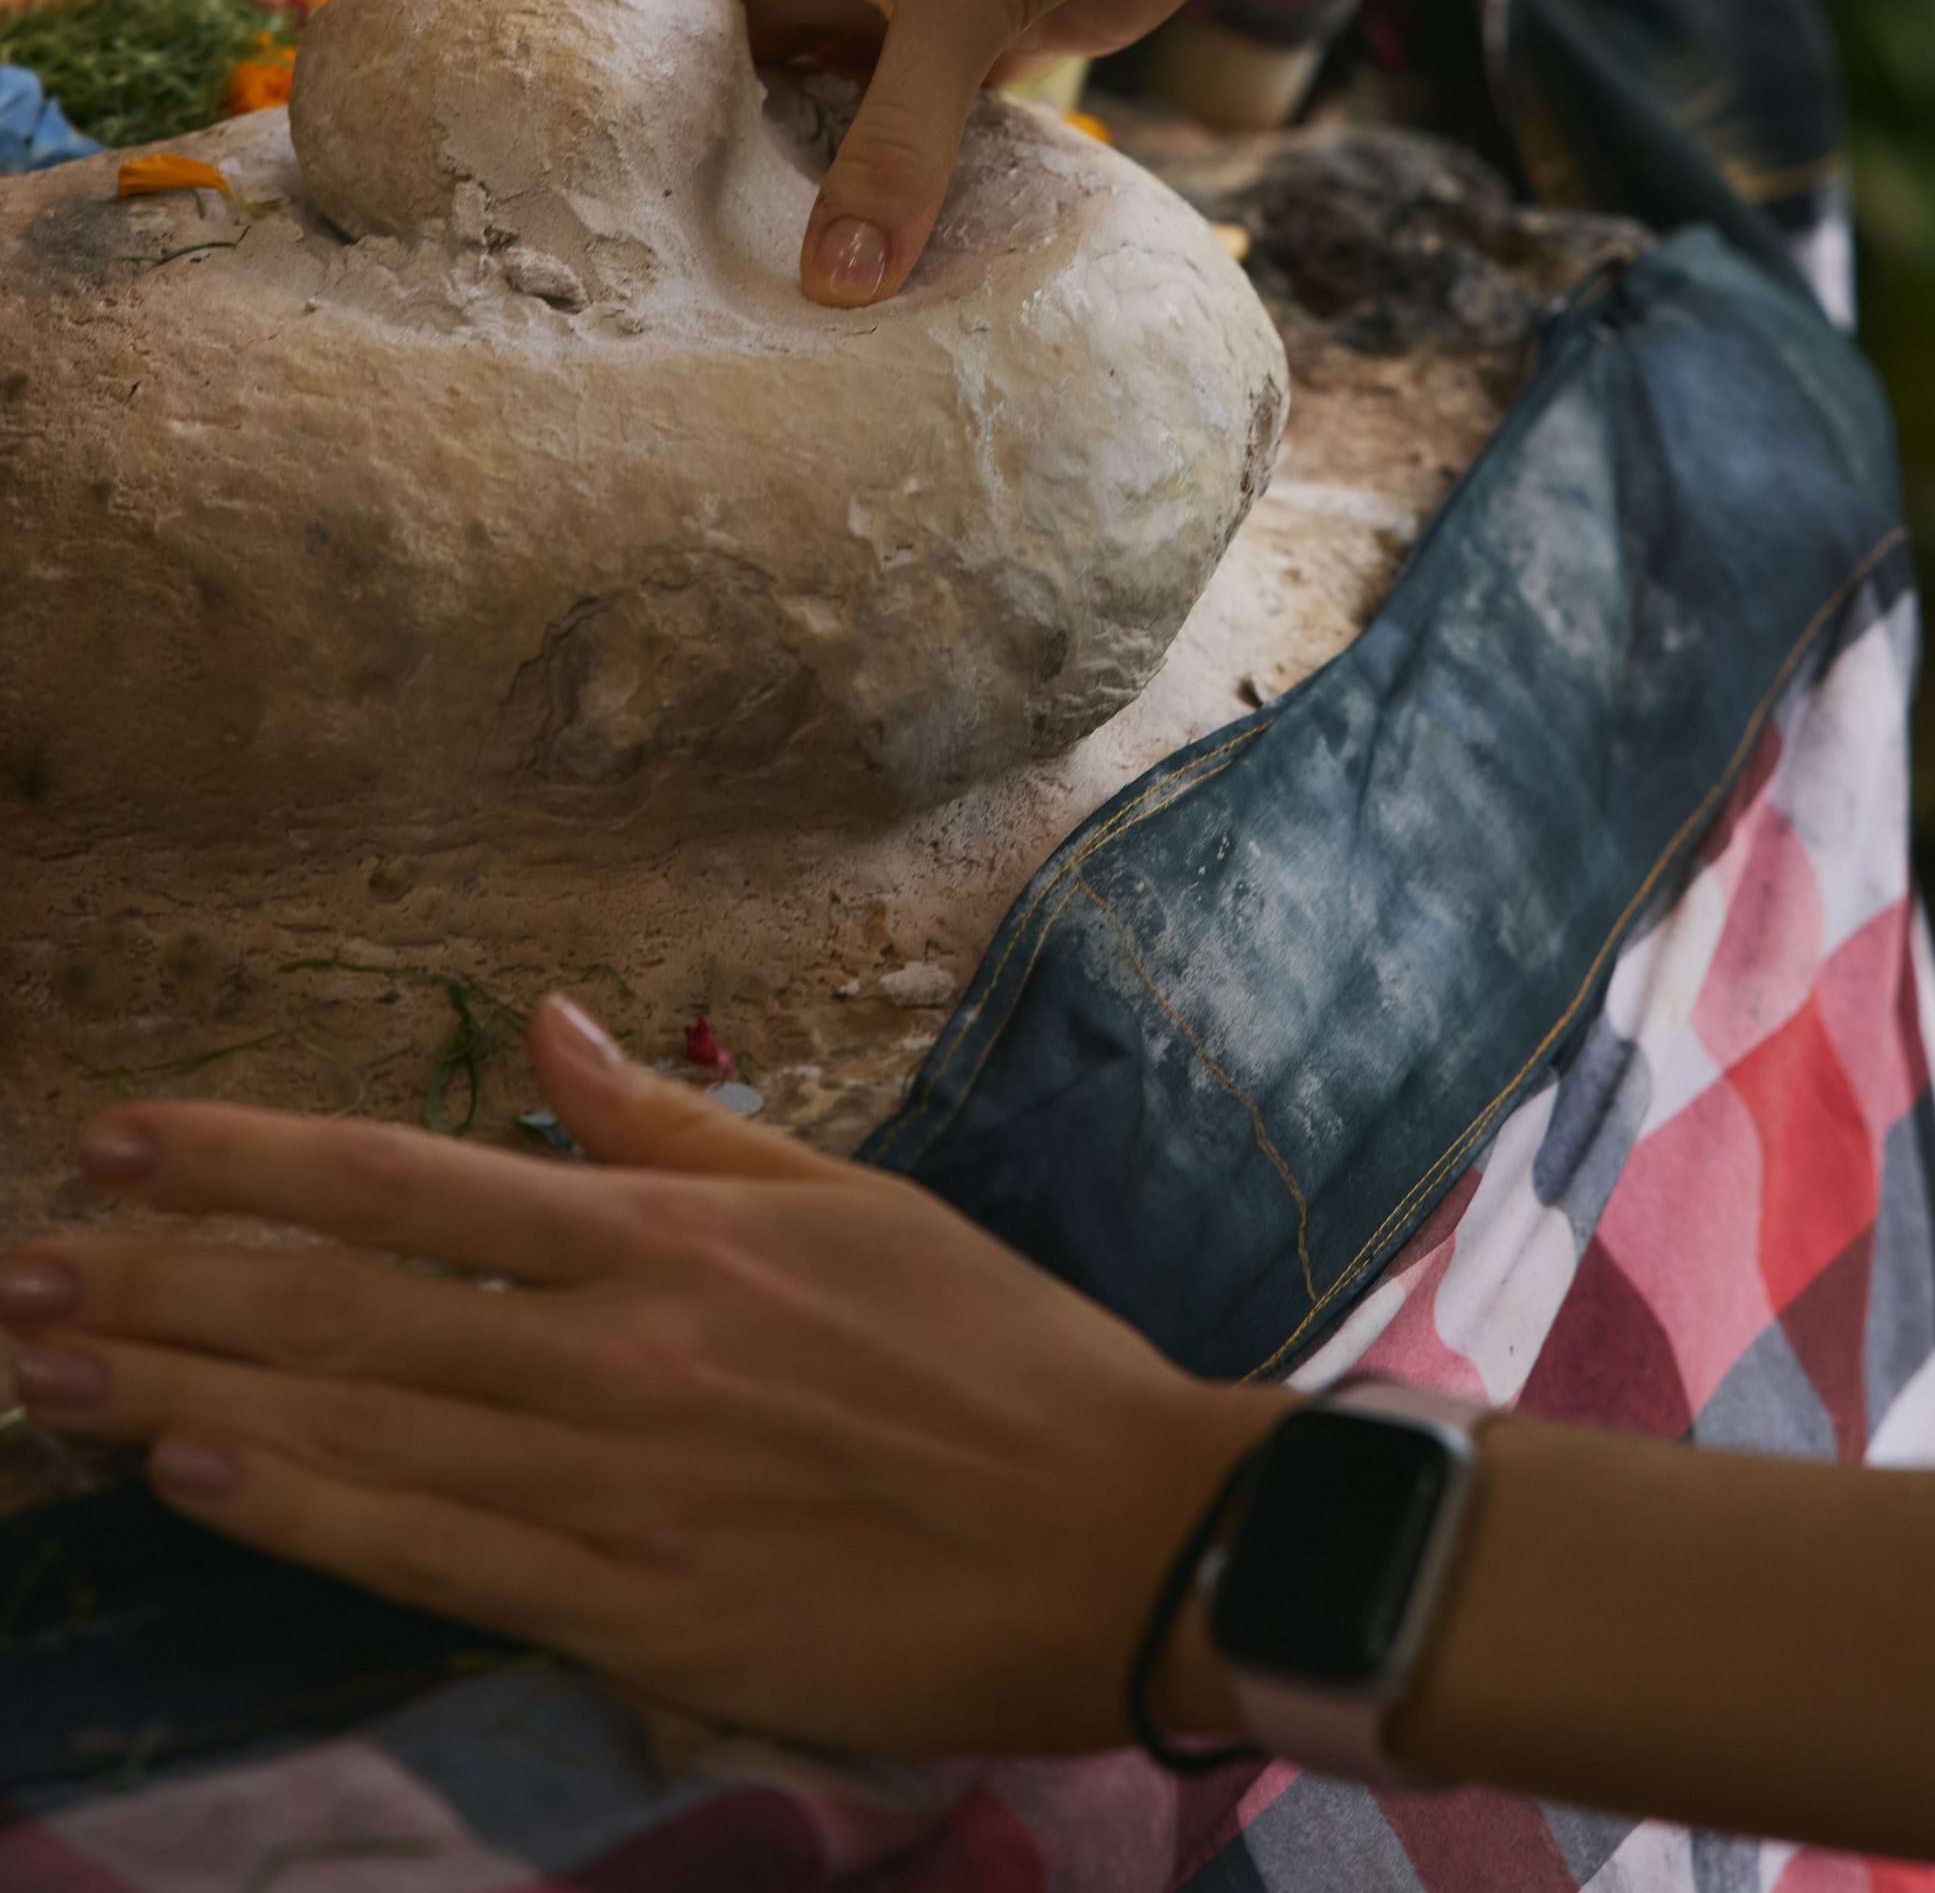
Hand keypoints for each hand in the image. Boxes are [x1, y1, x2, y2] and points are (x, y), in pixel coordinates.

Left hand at [0, 995, 1270, 1758]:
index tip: (126, 1141)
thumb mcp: (850, 1201)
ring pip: (364, 1427)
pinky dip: (304, 1513)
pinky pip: (434, 1555)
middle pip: (351, 1307)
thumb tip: (542, 1025)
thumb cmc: (996, 1354)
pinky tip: (198, 1478)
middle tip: (23, 1266)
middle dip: (170, 1281)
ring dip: (190, 1394)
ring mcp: (618, 1486)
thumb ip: (673, 1126)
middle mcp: (622, 1347)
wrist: (1119, 1534)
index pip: (414, 1184)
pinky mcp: (634, 1615)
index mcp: (674, 1237)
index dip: (253, 1163)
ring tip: (55, 1367)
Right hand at [713, 0, 1311, 306]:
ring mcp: (942, 12)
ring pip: (880, 124)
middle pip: (782, 106)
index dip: (660, 139)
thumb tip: (832, 288)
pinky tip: (936, 271)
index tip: (633, 248)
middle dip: (765, 197)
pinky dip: (954, 186)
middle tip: (725, 327)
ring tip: (818, 330)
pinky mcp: (1026, 33)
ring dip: (865, 200)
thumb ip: (896, 145)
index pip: (692, 57)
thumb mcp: (952, 4)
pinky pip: (969, 129)